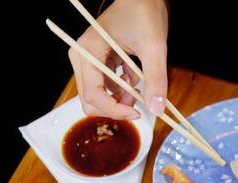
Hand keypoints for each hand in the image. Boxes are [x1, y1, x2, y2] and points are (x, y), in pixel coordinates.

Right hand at [68, 0, 168, 119]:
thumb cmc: (145, 14)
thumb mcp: (154, 47)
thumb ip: (155, 79)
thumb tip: (157, 110)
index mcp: (89, 50)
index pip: (93, 92)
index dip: (114, 109)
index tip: (137, 112)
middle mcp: (81, 57)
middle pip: (90, 99)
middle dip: (116, 106)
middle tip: (139, 100)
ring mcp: (86, 60)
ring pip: (98, 96)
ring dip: (120, 98)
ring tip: (139, 83)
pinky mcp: (95, 63)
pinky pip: (104, 87)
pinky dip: (121, 88)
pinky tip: (133, 74)